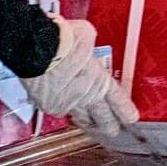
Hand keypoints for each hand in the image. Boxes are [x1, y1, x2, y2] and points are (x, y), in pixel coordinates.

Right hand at [22, 17, 139, 139]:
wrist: (35, 49)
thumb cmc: (62, 40)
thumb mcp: (85, 35)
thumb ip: (88, 43)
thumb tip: (85, 39)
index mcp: (99, 80)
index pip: (117, 100)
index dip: (125, 111)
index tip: (131, 118)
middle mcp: (84, 96)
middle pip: (101, 117)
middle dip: (108, 124)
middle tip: (113, 129)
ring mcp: (65, 103)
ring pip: (80, 117)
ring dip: (86, 121)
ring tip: (90, 124)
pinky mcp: (47, 105)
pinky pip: (58, 109)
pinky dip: (61, 108)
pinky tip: (63, 107)